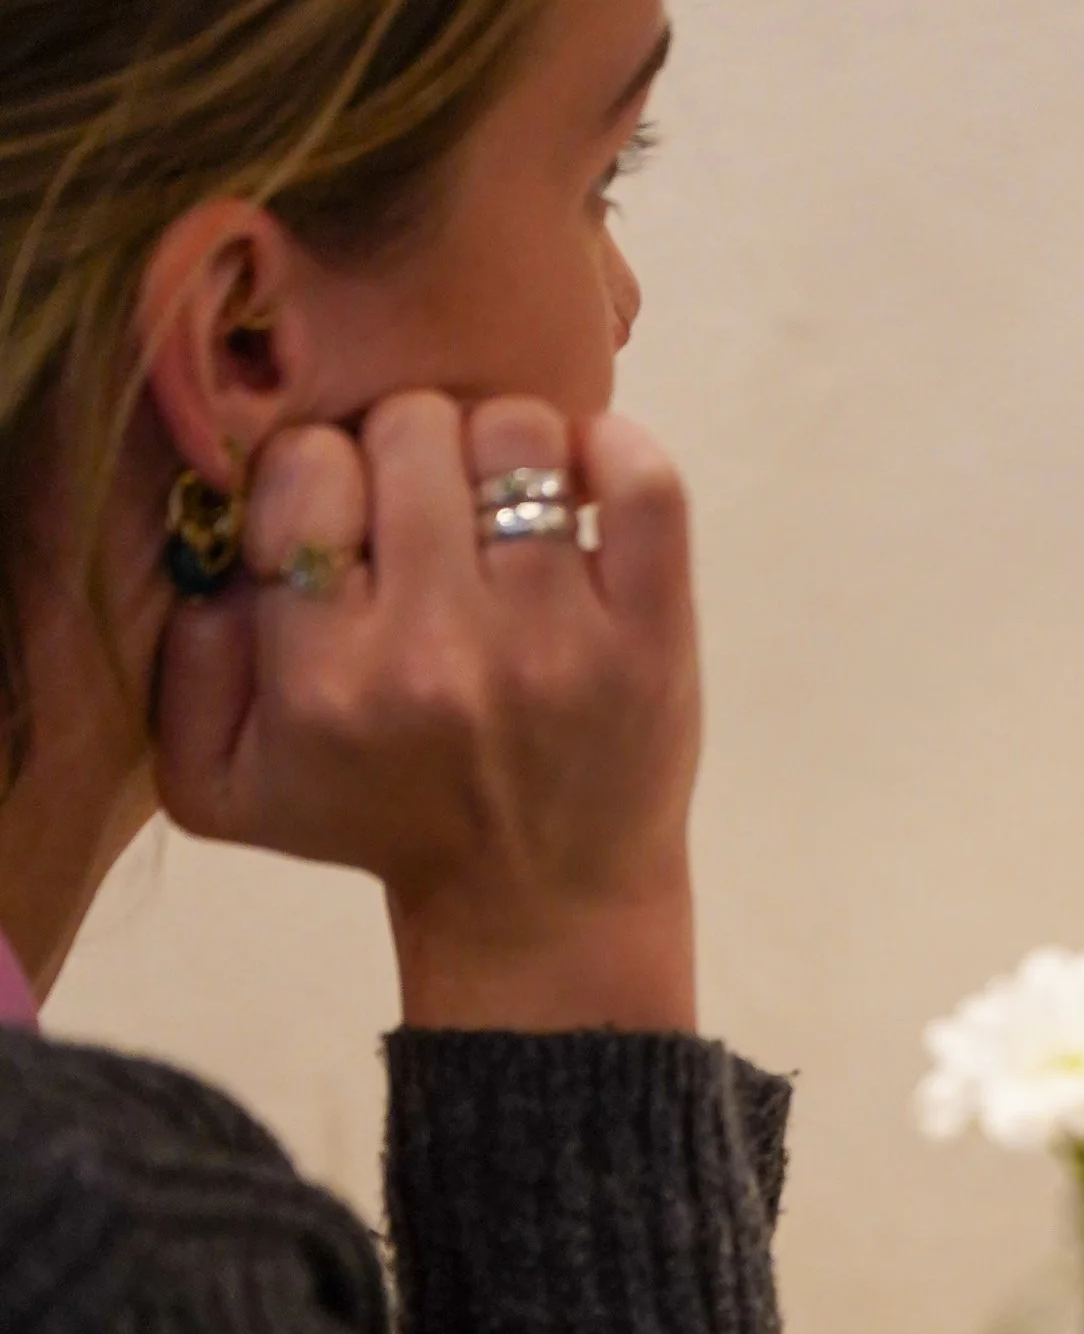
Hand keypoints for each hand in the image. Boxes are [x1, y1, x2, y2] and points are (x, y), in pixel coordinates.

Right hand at [154, 391, 700, 1032]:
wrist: (539, 906)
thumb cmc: (383, 822)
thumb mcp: (228, 784)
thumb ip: (184, 661)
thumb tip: (222, 549)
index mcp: (327, 681)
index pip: (307, 467)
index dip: (322, 473)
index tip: (344, 525)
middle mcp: (437, 654)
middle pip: (411, 428)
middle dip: (409, 456)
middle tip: (425, 519)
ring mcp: (555, 641)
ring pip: (516, 434)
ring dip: (501, 453)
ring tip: (499, 511)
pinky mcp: (650, 638)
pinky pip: (641, 480)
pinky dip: (610, 449)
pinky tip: (579, 485)